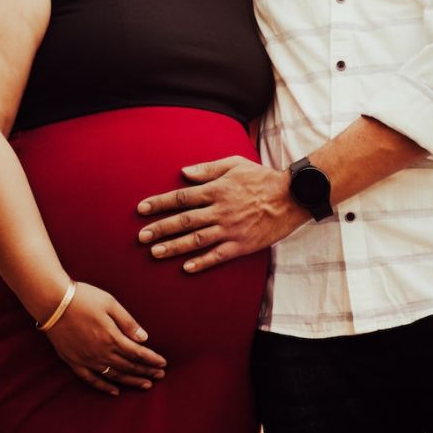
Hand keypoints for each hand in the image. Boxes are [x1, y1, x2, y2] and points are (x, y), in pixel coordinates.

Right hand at [42, 283, 167, 395]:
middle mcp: (101, 352)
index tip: (163, 363)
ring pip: (114, 375)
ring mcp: (87, 359)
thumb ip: (127, 322)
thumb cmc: (83, 298)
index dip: (152, 359)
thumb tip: (144, 338)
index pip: (138, 354)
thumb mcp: (110, 303)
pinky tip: (115, 392)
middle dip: (147, 371)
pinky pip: (91, 380)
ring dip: (131, 381)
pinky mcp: (73, 361)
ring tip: (145, 385)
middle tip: (160, 375)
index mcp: (112, 337)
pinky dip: (104, 387)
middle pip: (129, 366)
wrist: (52, 302)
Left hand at [136, 156, 307, 272]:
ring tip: (155, 253)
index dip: (159, 203)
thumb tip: (184, 172)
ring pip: (197, 240)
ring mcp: (231, 229)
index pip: (181, 197)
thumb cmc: (262, 178)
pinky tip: (187, 268)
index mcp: (216, 190)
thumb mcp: (235, 163)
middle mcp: (220, 210)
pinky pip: (219, 255)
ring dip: (174, 247)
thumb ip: (208, 168)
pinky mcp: (243, 245)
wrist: (292, 196)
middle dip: (160, 229)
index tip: (141, 210)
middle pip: (183, 221)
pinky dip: (202, 262)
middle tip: (140, 237)